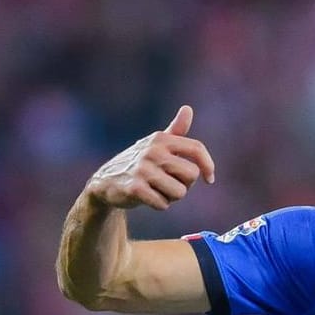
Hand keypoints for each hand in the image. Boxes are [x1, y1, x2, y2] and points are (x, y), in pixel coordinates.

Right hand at [84, 106, 214, 211]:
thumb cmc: (137, 163)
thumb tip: (188, 109)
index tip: (210, 179)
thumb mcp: (154, 144)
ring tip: (158, 191)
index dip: (208, 165)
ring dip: (172, 197)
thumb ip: (174, 130)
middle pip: (191, 175)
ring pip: (179, 192)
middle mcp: (153, 151)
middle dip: (185, 185)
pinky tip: (148, 199)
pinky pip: (163, 204)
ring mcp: (143, 169)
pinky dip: (160, 205)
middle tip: (170, 184)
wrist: (105, 182)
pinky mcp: (135, 188)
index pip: (196, 148)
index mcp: (161, 139)